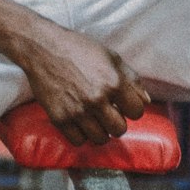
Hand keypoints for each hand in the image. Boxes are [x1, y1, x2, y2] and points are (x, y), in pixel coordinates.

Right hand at [22, 24, 150, 146]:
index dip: (132, 108)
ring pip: (100, 139)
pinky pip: (78, 140)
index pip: (137, 112)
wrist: (43, 48)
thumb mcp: (111, 57)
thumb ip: (132, 79)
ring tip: (94, 119)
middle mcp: (97, 99)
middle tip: (108, 113)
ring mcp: (77, 111)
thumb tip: (146, 100)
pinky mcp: (60, 118)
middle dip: (116, 122)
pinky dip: (81, 134)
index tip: (123, 105)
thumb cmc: (79, 49)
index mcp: (114, 82)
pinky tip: (79, 122)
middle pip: (119, 130)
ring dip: (100, 131)